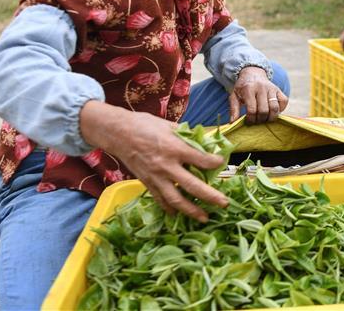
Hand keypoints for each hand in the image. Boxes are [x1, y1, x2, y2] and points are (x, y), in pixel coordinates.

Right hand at [79, 101, 227, 221]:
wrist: (118, 133)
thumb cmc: (145, 125)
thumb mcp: (169, 125)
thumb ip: (187, 136)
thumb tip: (205, 141)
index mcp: (174, 148)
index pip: (201, 159)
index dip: (215, 162)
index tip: (222, 162)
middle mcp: (166, 165)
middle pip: (192, 186)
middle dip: (210, 196)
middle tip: (224, 204)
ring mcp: (156, 177)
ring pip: (176, 199)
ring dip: (191, 210)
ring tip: (204, 218)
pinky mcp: (147, 183)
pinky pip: (160, 199)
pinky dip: (169, 208)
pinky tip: (177, 214)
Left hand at [228, 66, 287, 123]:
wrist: (252, 74)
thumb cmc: (242, 88)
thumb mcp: (234, 96)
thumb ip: (233, 109)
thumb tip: (233, 123)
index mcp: (248, 89)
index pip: (252, 109)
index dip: (250, 119)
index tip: (248, 121)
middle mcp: (261, 87)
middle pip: (264, 110)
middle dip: (260, 120)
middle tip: (256, 121)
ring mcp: (271, 88)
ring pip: (275, 108)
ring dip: (270, 117)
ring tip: (264, 118)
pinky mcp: (279, 89)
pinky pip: (284, 102)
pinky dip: (280, 109)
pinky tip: (272, 111)